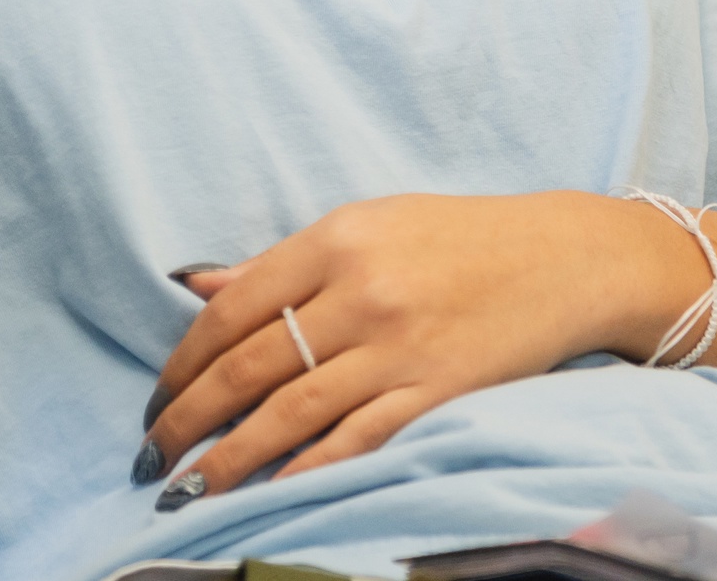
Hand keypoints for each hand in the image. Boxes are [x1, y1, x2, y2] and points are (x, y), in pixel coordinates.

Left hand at [139, 192, 663, 502]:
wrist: (563, 257)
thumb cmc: (455, 239)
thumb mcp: (364, 225)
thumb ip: (280, 263)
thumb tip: (196, 285)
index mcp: (333, 241)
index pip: (232, 309)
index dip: (183, 361)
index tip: (157, 396)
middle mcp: (360, 292)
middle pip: (250, 366)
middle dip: (189, 417)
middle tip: (152, 452)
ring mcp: (400, 347)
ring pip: (292, 413)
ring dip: (231, 457)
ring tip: (190, 487)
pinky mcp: (439, 392)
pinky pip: (357, 440)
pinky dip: (306, 470)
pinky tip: (270, 491)